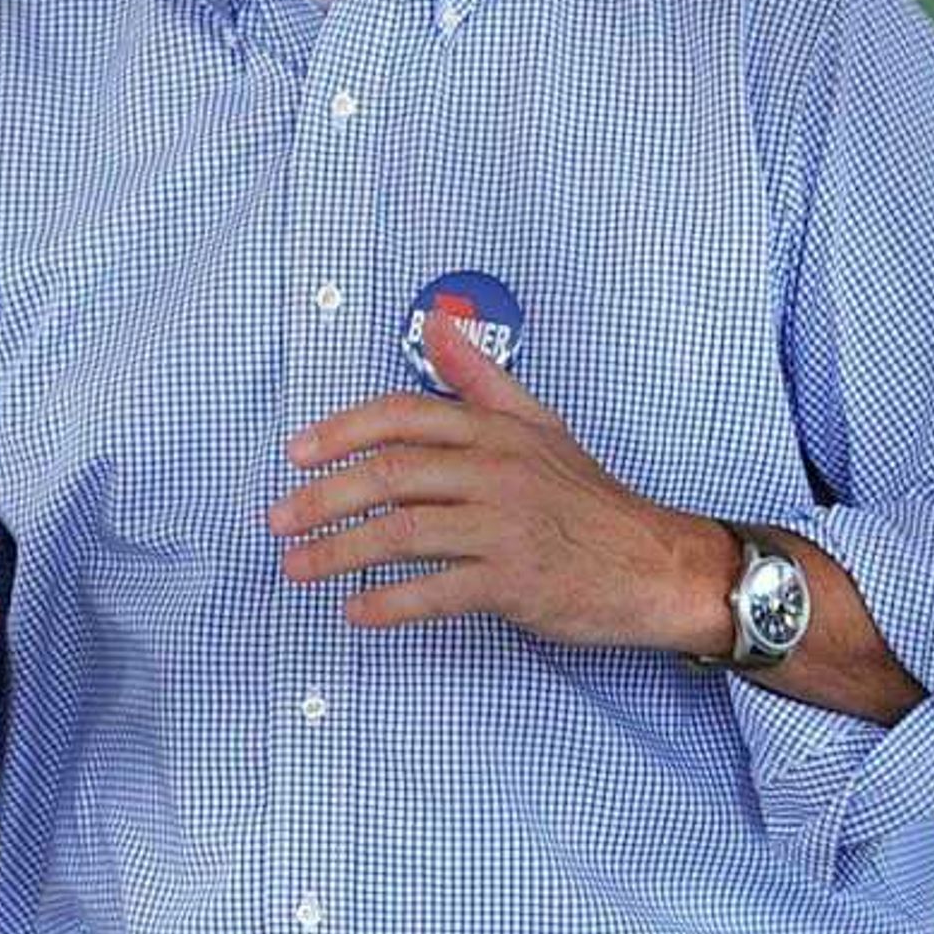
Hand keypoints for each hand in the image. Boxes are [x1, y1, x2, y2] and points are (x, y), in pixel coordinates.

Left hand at [271, 308, 729, 651]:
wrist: (655, 564)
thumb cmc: (590, 500)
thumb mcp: (541, 426)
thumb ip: (481, 379)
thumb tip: (439, 322)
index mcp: (497, 431)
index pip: (404, 415)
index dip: (342, 431)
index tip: (297, 454)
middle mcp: (498, 472)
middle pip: (391, 474)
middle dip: (323, 497)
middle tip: (279, 519)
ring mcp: (505, 528)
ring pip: (403, 532)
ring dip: (340, 551)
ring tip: (298, 567)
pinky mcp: (515, 582)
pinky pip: (438, 591)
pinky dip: (390, 603)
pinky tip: (356, 610)